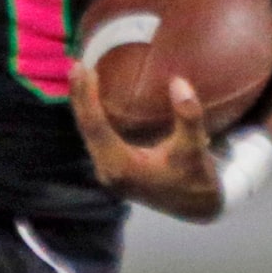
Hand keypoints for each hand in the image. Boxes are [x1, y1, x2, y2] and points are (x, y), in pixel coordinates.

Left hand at [69, 70, 224, 222]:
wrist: (197, 207)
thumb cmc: (195, 179)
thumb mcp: (195, 148)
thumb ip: (188, 116)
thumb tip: (178, 82)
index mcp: (122, 167)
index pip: (96, 127)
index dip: (87, 97)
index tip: (83, 71)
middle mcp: (108, 170)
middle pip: (85, 128)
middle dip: (79, 96)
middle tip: (74, 64)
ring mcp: (107, 170)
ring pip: (88, 133)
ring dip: (82, 105)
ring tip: (79, 76)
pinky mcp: (112, 167)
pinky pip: (95, 136)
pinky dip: (92, 115)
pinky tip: (92, 98)